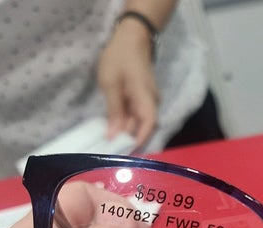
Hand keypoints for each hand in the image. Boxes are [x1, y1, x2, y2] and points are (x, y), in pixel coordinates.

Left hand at [97, 18, 159, 147]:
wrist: (132, 38)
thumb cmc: (119, 58)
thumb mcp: (110, 83)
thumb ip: (114, 111)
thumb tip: (114, 137)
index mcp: (146, 100)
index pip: (148, 128)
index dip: (138, 142)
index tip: (124, 154)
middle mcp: (152, 104)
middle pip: (144, 128)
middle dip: (130, 140)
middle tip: (112, 152)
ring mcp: (149, 101)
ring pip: (140, 123)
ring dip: (127, 132)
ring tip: (111, 143)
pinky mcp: (143, 99)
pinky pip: (137, 116)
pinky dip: (127, 123)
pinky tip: (115, 128)